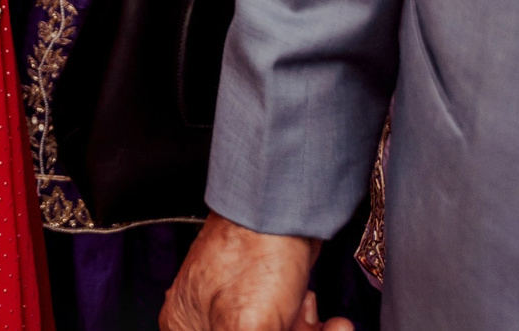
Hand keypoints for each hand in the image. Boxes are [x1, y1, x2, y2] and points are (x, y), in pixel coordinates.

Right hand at [160, 216, 346, 330]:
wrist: (285, 201)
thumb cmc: (256, 255)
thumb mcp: (249, 330)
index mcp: (184, 328)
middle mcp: (203, 319)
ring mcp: (234, 305)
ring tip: (334, 330)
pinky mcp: (263, 292)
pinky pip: (287, 327)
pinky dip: (311, 329)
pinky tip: (330, 323)